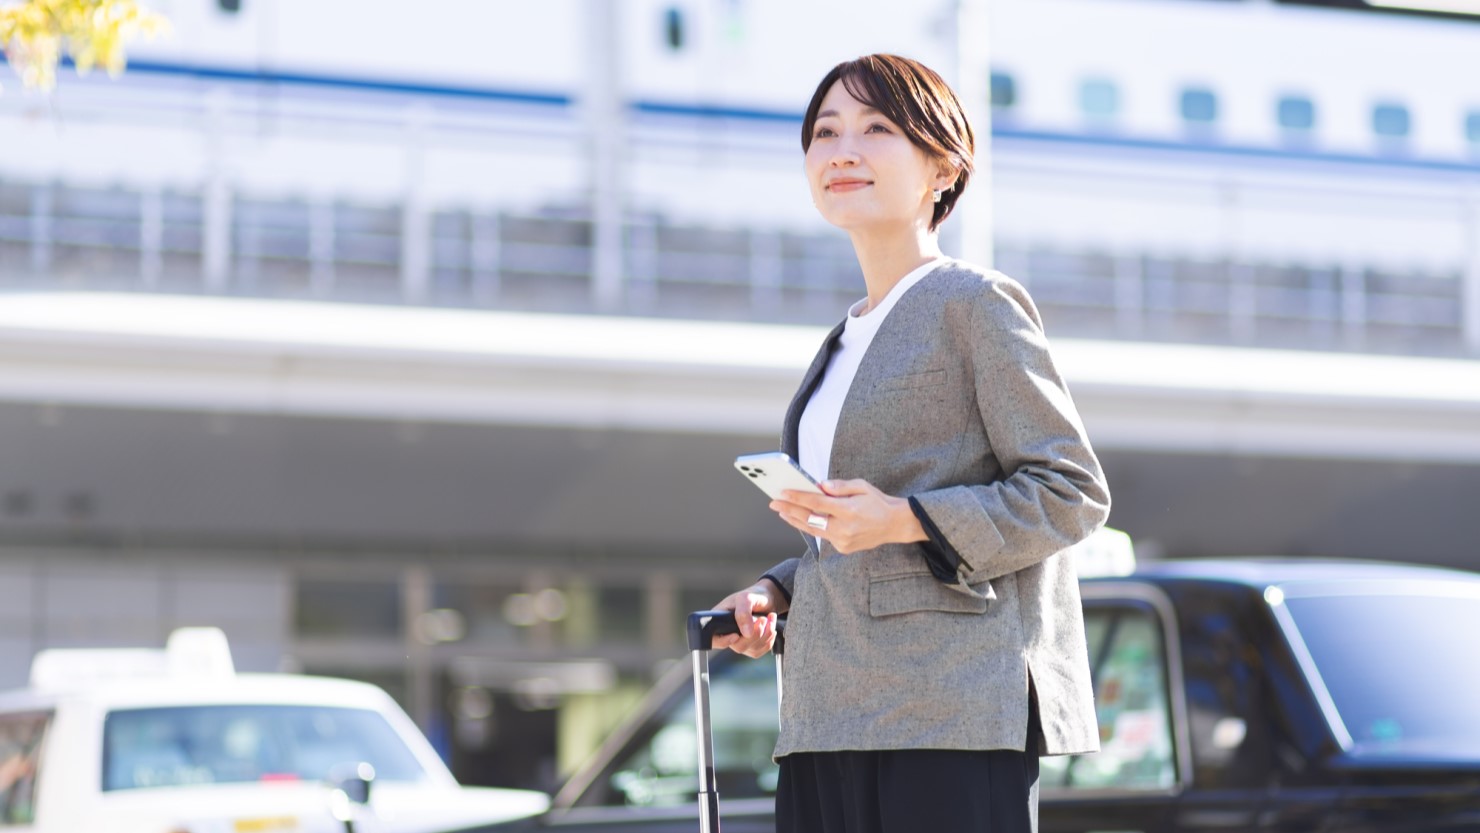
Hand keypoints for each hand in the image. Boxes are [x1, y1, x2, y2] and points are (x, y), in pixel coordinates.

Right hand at [711, 578, 785, 657]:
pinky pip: (760, 650)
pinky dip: (769, 639)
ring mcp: (740, 641)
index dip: (723, 641)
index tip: (736, 635)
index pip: (714, 639)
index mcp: (719, 621)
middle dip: (755, 634)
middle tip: (762, 619)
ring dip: (766, 634)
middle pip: (738, 646)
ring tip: (769, 618)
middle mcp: (728, 634)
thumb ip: (743, 613)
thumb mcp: (746, 598)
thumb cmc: (753, 595)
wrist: (767, 598)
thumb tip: (746, 634)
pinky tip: (770, 626)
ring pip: (752, 649)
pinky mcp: (751, 646)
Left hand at [771, 478, 927, 553]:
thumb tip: (819, 485)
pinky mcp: (843, 548)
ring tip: (782, 511)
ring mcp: (843, 541)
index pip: (816, 503)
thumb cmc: (877, 502)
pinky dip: (811, 526)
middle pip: (809, 518)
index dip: (797, 498)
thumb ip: (839, 486)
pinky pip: (823, 536)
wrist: (895, 525)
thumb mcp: (862, 486)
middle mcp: (844, 528)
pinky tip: (800, 519)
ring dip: (795, 520)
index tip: (782, 493)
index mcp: (849, 510)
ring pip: (813, 530)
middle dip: (789, 509)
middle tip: (774, 502)